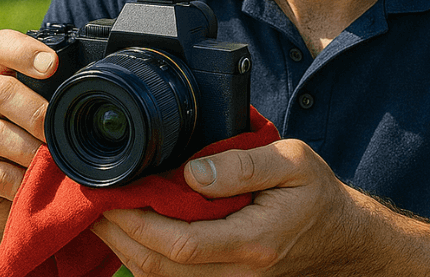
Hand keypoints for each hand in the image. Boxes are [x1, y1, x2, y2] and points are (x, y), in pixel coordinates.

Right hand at [0, 29, 57, 231]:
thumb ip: (67, 95)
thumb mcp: (51, 110)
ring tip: (53, 162)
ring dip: (31, 151)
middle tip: (59, 133)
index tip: (51, 64)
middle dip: (36, 113)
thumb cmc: (38, 137)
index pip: (1, 46)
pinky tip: (38, 183)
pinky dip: (22, 181)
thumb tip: (110, 89)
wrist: (6, 186)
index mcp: (3, 75)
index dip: (23, 50)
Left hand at [90, 139, 373, 276]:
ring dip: (124, 248)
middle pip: (160, 267)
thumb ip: (243, 166)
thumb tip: (192, 171)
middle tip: (88, 200)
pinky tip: (128, 231)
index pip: (181, 244)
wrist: (341, 238)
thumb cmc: (317, 196)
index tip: (111, 193)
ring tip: (99, 213)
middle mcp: (237, 273)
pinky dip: (143, 257)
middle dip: (117, 235)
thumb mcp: (294, 163)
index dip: (137, 223)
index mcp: (253, 242)